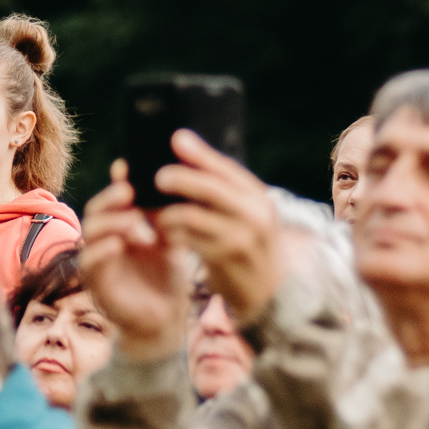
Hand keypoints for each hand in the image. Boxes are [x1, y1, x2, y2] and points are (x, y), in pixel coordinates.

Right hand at [78, 160, 193, 361]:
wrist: (164, 320)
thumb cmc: (165, 277)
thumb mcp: (170, 241)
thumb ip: (165, 216)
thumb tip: (175, 180)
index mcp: (121, 225)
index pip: (114, 198)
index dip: (117, 182)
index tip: (128, 169)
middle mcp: (105, 238)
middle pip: (97, 209)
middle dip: (111, 198)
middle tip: (129, 191)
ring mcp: (98, 260)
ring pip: (90, 232)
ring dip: (109, 222)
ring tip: (130, 219)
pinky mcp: (96, 283)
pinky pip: (90, 262)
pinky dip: (101, 251)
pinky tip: (118, 244)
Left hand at [151, 130, 285, 324]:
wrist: (271, 290)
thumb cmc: (250, 244)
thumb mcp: (247, 213)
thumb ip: (223, 188)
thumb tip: (186, 148)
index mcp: (257, 197)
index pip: (226, 169)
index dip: (200, 153)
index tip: (176, 138)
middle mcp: (253, 214)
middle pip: (209, 187)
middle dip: (179, 178)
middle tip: (157, 177)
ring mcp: (240, 238)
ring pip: (191, 215)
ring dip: (167, 213)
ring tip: (157, 214)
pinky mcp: (223, 259)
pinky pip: (187, 240)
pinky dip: (171, 235)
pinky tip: (166, 235)